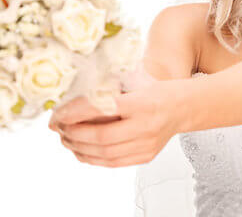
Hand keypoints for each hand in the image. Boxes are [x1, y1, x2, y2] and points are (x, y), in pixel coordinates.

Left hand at [48, 76, 182, 167]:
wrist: (182, 107)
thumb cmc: (156, 90)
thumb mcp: (135, 79)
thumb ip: (109, 84)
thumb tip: (72, 91)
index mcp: (143, 102)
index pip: (103, 108)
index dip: (76, 112)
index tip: (59, 113)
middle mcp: (146, 125)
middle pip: (102, 136)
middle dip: (74, 133)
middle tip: (59, 127)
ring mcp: (147, 144)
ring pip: (105, 153)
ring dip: (79, 148)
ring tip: (66, 138)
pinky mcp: (146, 155)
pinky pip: (113, 162)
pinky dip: (92, 158)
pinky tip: (81, 150)